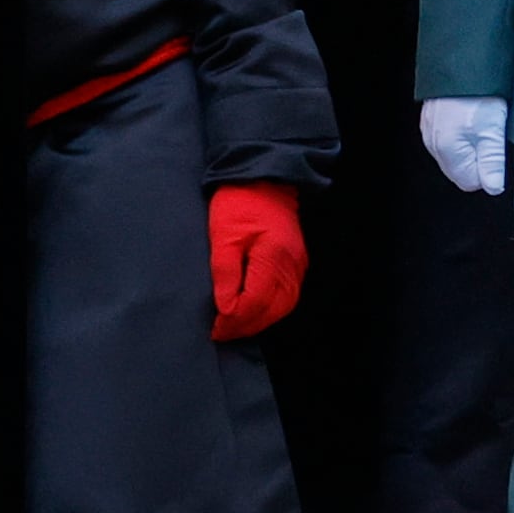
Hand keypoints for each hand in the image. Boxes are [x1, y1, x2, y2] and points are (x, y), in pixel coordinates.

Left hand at [207, 180, 307, 339]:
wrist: (263, 180)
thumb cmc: (238, 205)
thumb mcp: (223, 237)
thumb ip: (226, 274)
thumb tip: (225, 308)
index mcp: (273, 257)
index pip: (256, 302)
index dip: (234, 320)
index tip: (214, 329)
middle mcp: (292, 266)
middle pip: (274, 310)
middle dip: (247, 326)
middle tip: (222, 333)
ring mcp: (299, 265)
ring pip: (284, 307)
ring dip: (260, 320)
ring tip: (236, 326)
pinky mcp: (298, 262)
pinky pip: (288, 296)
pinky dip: (271, 310)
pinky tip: (254, 311)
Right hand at [418, 97, 509, 195]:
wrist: (463, 63)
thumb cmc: (478, 94)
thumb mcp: (493, 130)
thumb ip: (492, 163)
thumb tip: (493, 188)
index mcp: (447, 151)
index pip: (469, 182)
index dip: (489, 171)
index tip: (499, 153)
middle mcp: (434, 143)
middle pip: (461, 168)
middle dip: (480, 159)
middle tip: (495, 136)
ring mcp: (430, 129)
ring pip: (456, 152)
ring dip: (473, 144)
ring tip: (487, 124)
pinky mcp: (432, 117)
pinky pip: (450, 136)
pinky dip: (464, 131)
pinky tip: (475, 116)